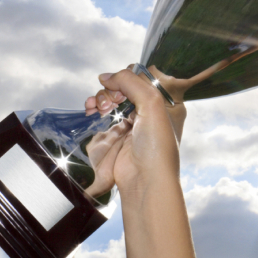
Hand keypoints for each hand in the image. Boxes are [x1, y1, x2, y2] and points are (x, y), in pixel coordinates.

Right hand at [83, 68, 186, 197]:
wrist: (144, 181)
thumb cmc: (156, 147)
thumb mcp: (151, 104)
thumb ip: (130, 82)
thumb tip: (106, 76)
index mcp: (166, 103)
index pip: (144, 79)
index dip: (129, 78)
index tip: (120, 86)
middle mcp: (150, 112)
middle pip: (125, 88)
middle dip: (112, 89)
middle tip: (109, 101)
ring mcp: (133, 123)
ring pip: (113, 99)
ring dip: (101, 97)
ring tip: (96, 106)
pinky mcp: (118, 135)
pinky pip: (105, 114)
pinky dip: (96, 108)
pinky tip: (91, 109)